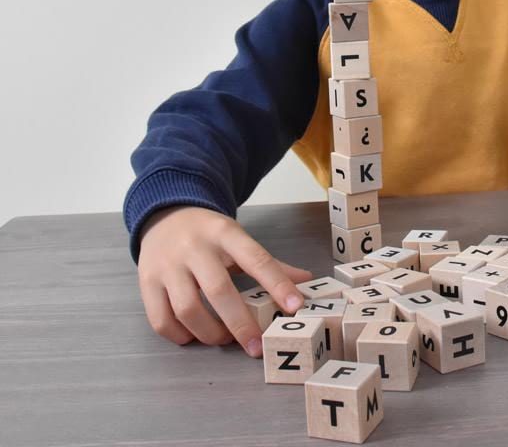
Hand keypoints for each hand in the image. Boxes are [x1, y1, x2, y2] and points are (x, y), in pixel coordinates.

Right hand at [137, 206, 312, 357]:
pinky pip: (161, 319)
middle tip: (255, 346)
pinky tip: (194, 336)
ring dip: (209, 332)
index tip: (295, 307)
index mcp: (225, 233)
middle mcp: (195, 247)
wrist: (165, 215)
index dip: (277, 284)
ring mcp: (168, 265)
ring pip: (187, 308)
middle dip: (240, 323)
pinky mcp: (147, 282)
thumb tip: (305, 282)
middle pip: (219, 289)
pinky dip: (180, 335)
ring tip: (224, 337)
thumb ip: (269, 263)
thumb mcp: (239, 239)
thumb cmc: (209, 234)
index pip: (256, 258)